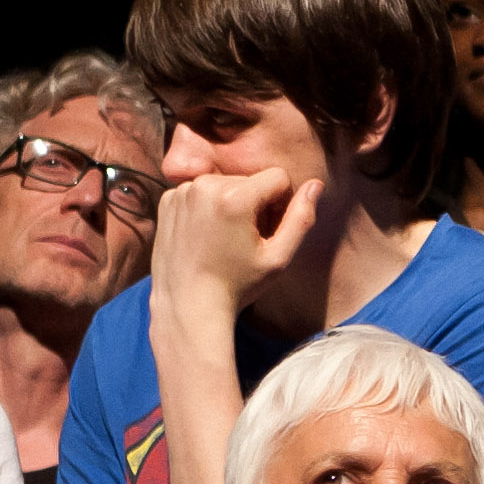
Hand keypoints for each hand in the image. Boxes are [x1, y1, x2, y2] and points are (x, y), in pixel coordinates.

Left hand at [153, 163, 316, 331]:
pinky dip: (207, 207)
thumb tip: (315, 185)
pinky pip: (202, 191)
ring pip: (226, 184)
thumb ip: (301, 219)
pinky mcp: (168, 200)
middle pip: (250, 180)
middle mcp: (204, 186)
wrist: (186, 306)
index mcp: (233, 197)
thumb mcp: (278, 258)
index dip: (281, 204)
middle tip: (246, 240)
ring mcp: (181, 192)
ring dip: (231, 204)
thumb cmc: (236, 286)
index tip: (268, 232)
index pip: (278, 177)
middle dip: (255, 203)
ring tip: (225, 240)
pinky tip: (206, 236)